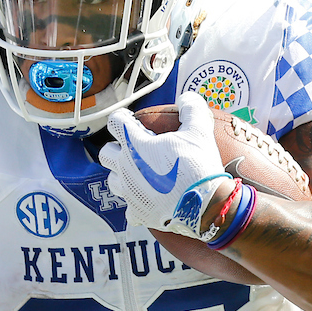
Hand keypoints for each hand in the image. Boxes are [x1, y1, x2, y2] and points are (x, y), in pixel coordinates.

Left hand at [100, 92, 228, 238]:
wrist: (205, 205)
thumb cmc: (199, 165)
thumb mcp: (200, 130)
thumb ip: (191, 108)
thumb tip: (186, 98)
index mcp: (134, 144)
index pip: (115, 122)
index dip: (123, 118)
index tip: (132, 121)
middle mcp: (125, 168)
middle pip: (106, 152)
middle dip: (117, 147)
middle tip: (136, 148)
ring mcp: (129, 192)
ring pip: (112, 180)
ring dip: (122, 174)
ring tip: (140, 173)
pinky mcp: (137, 212)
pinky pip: (129, 207)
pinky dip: (136, 202)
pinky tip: (149, 199)